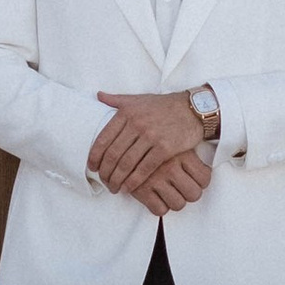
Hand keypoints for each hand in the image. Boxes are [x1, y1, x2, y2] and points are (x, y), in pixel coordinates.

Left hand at [90, 89, 213, 213]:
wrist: (192, 110)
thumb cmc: (163, 106)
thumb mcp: (138, 99)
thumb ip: (117, 100)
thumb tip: (97, 96)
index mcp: (126, 113)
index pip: (103, 139)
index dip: (95, 157)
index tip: (92, 168)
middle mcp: (136, 123)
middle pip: (113, 154)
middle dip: (105, 173)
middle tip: (103, 182)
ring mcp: (150, 136)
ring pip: (127, 164)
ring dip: (117, 179)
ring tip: (114, 188)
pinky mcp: (164, 148)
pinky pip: (144, 169)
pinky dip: (134, 181)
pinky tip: (128, 188)